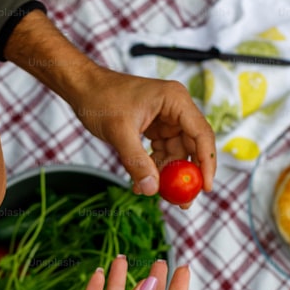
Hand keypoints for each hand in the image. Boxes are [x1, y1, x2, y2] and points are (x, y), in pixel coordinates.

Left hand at [1, 11, 215, 207]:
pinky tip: (144, 183)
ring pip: (177, 153)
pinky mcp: (154, 128)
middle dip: (187, 175)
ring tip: (159, 195)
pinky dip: (155, 168)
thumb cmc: (100, 98)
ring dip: (169, 175)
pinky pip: (162, 152)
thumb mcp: (120, 132)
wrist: (82, 87)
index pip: (201, 134)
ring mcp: (166, 119)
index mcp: (175, 100)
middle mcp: (176, 109)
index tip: (205, 188)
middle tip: (184, 201)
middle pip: (193, 146)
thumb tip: (151, 189)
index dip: (207, 163)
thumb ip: (137, 162)